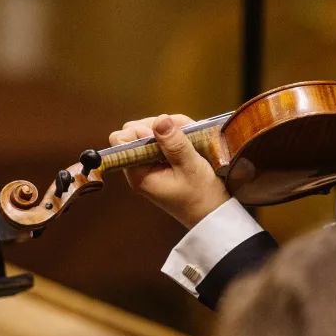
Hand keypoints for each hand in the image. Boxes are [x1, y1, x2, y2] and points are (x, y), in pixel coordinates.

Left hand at [109, 114, 229, 228]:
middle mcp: (140, 168)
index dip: (139, 130)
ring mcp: (151, 165)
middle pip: (136, 132)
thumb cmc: (201, 197)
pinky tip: (192, 139)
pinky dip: (176, 136)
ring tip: (192, 134)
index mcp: (139, 173)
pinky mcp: (163, 163)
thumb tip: (160, 119)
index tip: (162, 134)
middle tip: (182, 130)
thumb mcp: (190, 167)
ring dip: (171, 129)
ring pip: (152, 133)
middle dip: (158, 126)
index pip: (121, 139)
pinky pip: (163, 142)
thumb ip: (174, 143)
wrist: (214, 215)